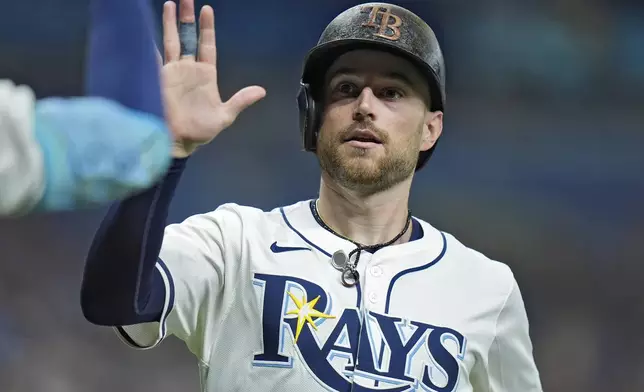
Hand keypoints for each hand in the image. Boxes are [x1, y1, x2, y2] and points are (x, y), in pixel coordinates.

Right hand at [160, 0, 265, 156]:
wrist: (179, 142)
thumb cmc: (200, 130)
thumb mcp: (225, 116)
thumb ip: (240, 101)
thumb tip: (262, 91)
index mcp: (205, 75)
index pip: (206, 45)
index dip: (207, 28)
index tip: (207, 9)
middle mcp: (188, 69)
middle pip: (187, 37)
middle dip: (186, 18)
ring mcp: (172, 72)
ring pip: (171, 41)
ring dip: (170, 23)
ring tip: (171, 4)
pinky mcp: (158, 78)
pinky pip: (154, 56)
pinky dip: (149, 43)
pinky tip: (144, 29)